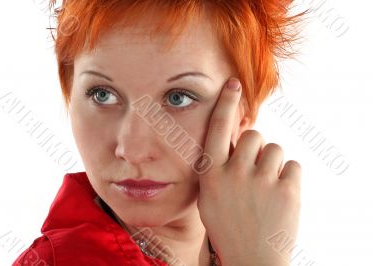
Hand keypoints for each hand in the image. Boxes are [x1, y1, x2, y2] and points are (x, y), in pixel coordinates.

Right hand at [196, 78, 301, 265]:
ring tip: (267, 188)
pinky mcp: (287, 191)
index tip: (232, 84)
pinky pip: (293, 166)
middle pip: (254, 135)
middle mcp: (234, 173)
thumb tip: (236, 139)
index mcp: (212, 174)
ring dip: (273, 164)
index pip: (217, 129)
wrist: (251, 260)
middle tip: (255, 171)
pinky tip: (280, 196)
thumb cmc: (228, 225)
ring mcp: (261, 182)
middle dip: (257, 148)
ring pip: (276, 149)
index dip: (225, 104)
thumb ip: (219, 166)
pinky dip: (289, 178)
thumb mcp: (211, 195)